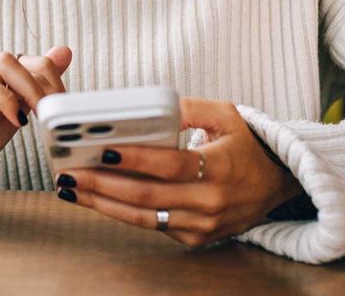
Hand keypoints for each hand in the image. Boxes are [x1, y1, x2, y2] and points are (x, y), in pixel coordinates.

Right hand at [0, 46, 72, 190]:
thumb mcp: (15, 113)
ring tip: (37, 114)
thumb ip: (37, 85)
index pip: (31, 60)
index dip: (53, 81)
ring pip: (2, 62)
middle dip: (44, 84)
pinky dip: (6, 101)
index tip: (63, 108)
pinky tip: (17, 122)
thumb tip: (65, 52)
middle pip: (19, 58)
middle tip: (53, 112)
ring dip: (28, 88)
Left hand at [55, 98, 303, 248]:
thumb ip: (188, 107)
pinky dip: (121, 212)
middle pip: (146, 196)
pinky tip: (95, 198)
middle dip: (101, 184)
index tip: (102, 150)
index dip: (134, 159)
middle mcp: (209, 202)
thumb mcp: (226, 115)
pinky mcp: (194, 238)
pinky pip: (151, 225)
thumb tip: (149, 107)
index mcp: (218, 167)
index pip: (169, 165)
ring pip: (143, 216)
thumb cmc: (245, 145)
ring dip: (102, 203)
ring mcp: (201, 225)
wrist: (275, 187)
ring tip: (71, 188)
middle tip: (68, 172)